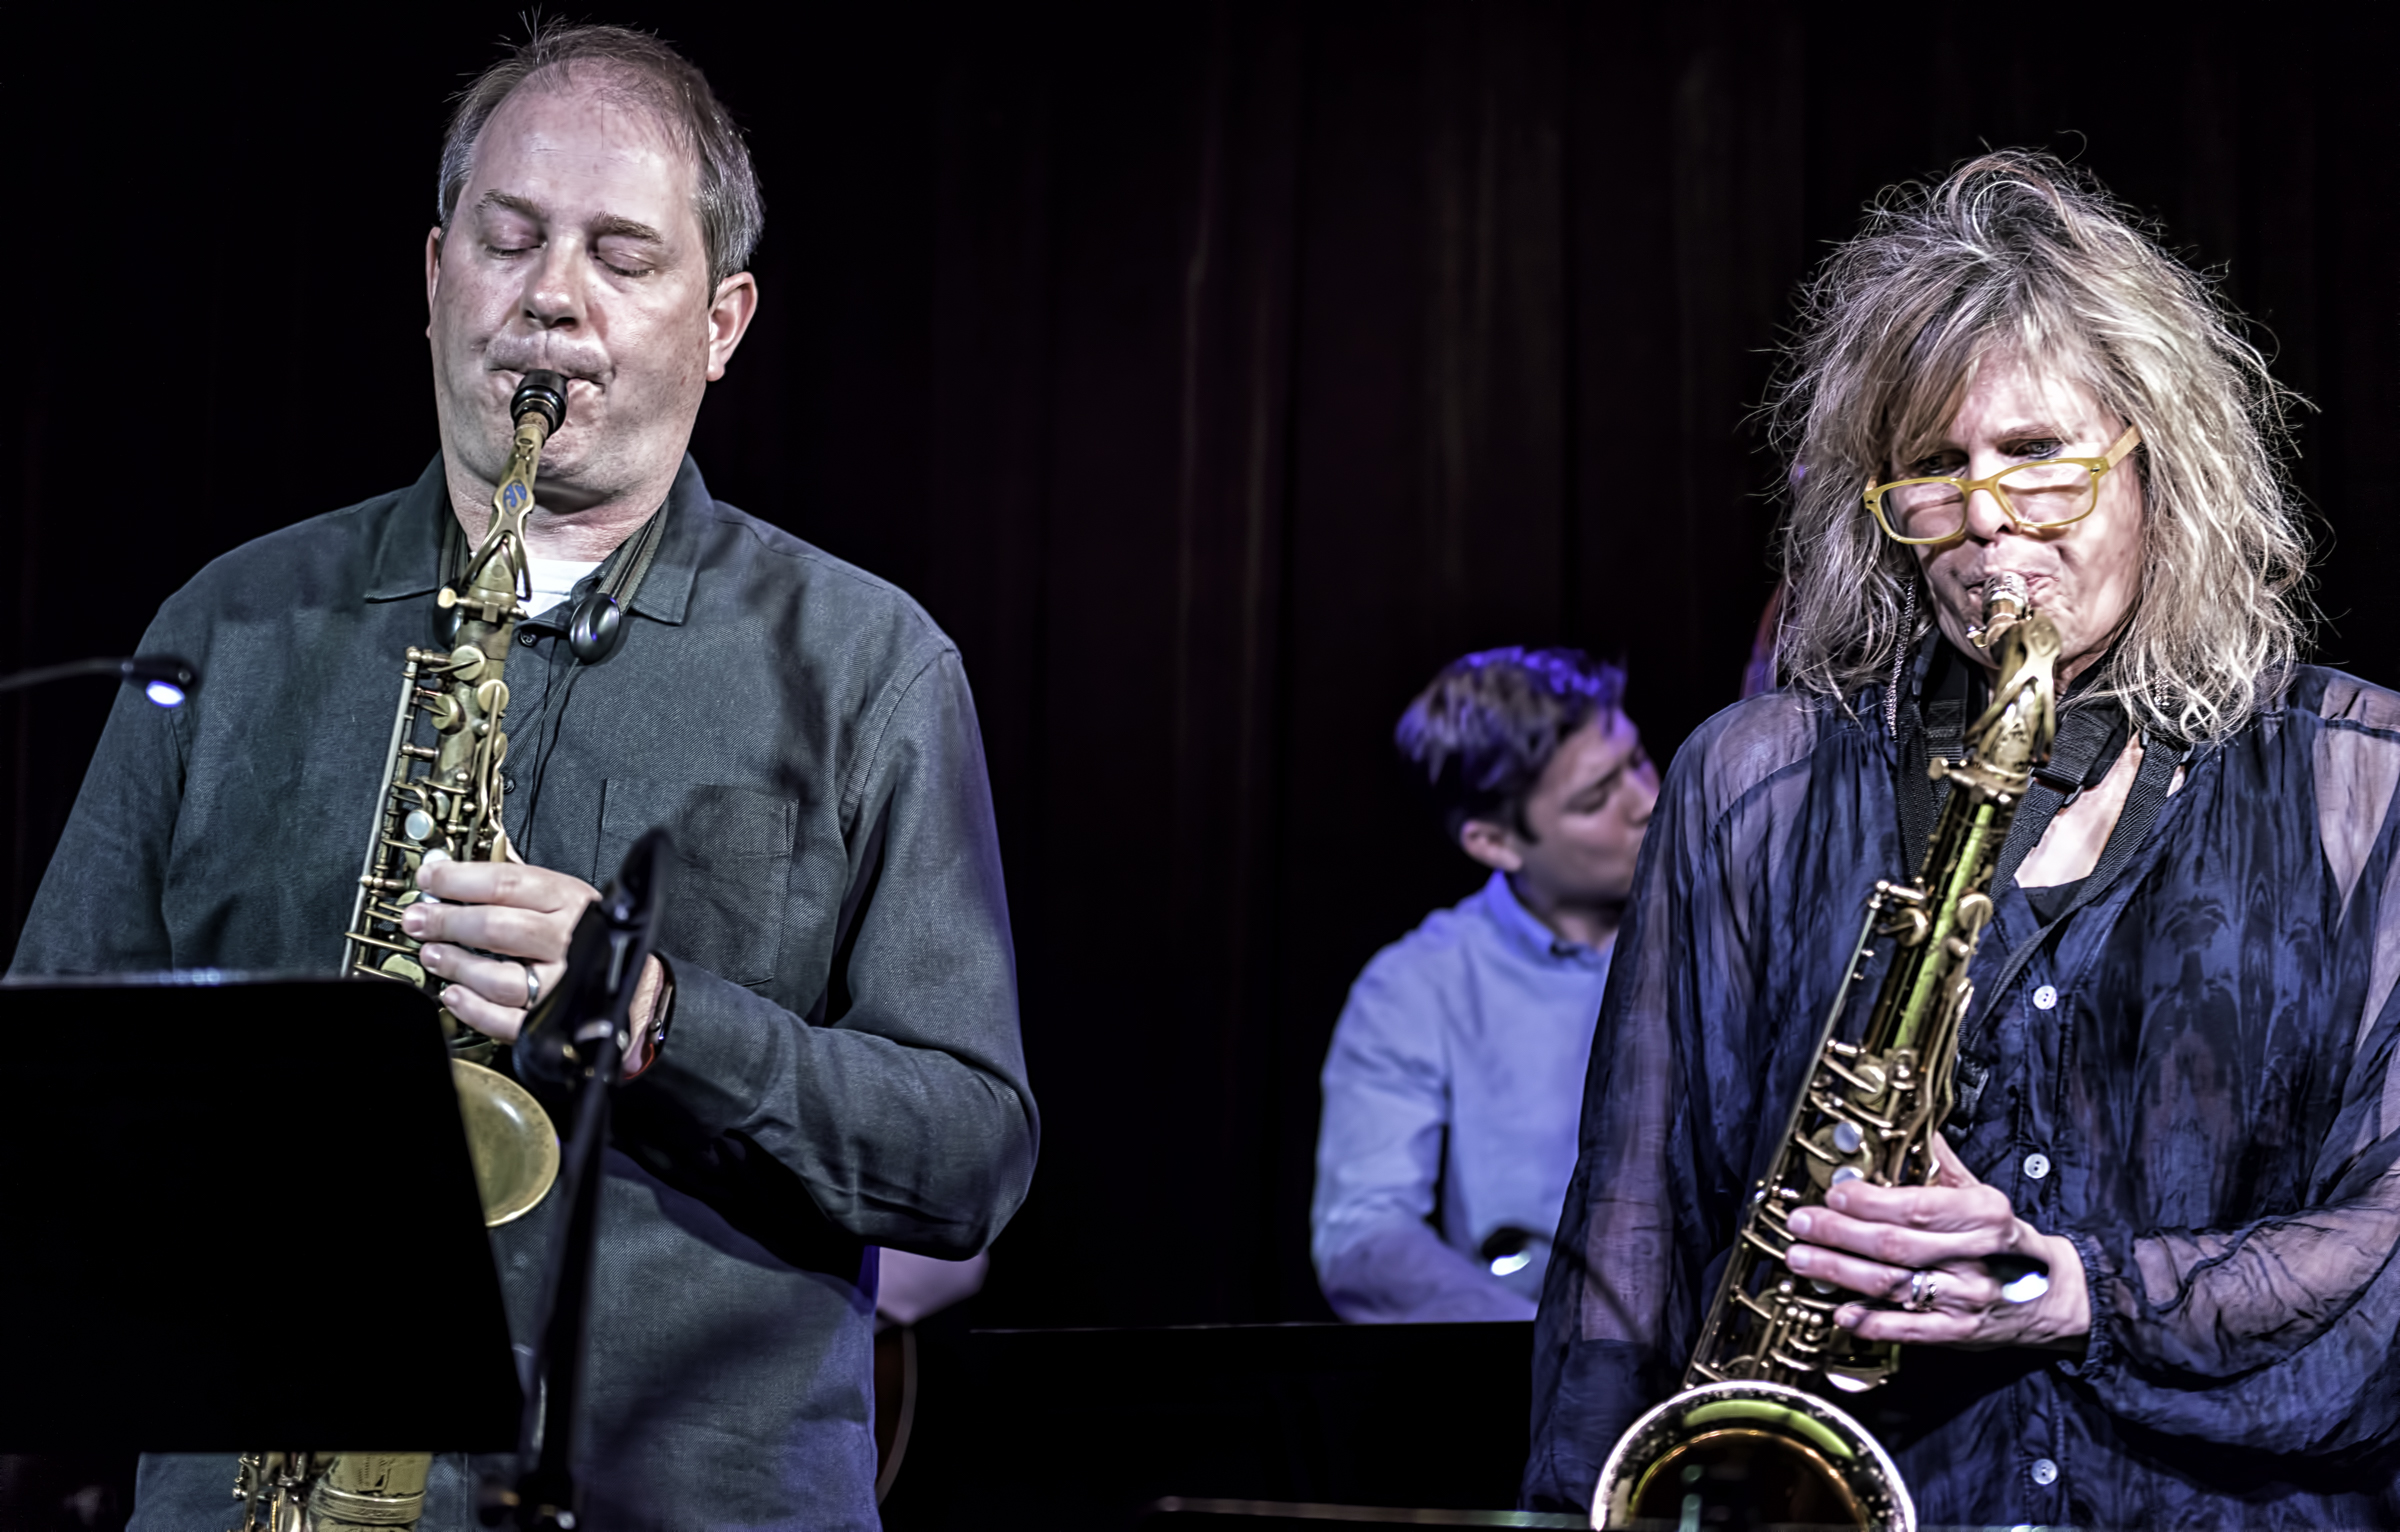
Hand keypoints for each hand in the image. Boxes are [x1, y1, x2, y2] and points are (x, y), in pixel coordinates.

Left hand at [401, 858, 663, 1061]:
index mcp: (569, 900)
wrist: (635, 981)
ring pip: (498, 977)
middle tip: (417, 919)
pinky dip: (473, 1008)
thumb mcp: (565, 894)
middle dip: (447, 922)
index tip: (429, 878)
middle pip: (496, 928)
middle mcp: (567, 940)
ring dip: (456, 965)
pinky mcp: (554, 1020)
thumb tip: (452, 870)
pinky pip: (507, 1019)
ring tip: (433, 955)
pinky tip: (453, 993)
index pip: (507, 883)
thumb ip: (516, 882)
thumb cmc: (590, 932)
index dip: (459, 880)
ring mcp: (561, 982)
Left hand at [1781, 1134, 2088, 1351]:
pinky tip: (1840, 1312)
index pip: (1917, 1207)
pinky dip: (1871, 1321)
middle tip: (1800, 1224)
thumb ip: (1942, 1165)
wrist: (2055, 1295)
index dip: (1869, 1202)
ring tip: (1801, 1259)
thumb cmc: (2007, 1240)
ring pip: (1894, 1285)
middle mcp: (1975, 1255)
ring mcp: (1967, 1297)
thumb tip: (1911, 1128)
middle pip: (1895, 1245)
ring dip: (1840, 1272)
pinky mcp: (1959, 1332)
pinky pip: (1909, 1329)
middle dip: (1838, 1234)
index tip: (1834, 1194)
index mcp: (1983, 1214)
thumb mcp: (1982, 1194)